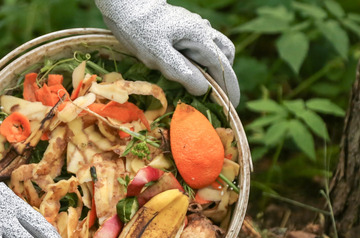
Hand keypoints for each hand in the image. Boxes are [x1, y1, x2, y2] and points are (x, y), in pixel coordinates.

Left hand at [96, 0, 239, 105]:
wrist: (128, 7)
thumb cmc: (140, 30)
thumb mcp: (158, 55)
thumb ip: (181, 71)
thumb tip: (203, 90)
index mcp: (200, 37)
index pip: (222, 67)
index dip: (228, 87)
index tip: (231, 106)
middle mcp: (203, 31)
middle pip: (224, 57)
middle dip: (223, 77)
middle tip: (215, 98)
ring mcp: (195, 28)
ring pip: (214, 50)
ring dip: (211, 69)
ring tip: (198, 86)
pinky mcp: (185, 30)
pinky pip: (200, 47)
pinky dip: (199, 61)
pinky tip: (185, 71)